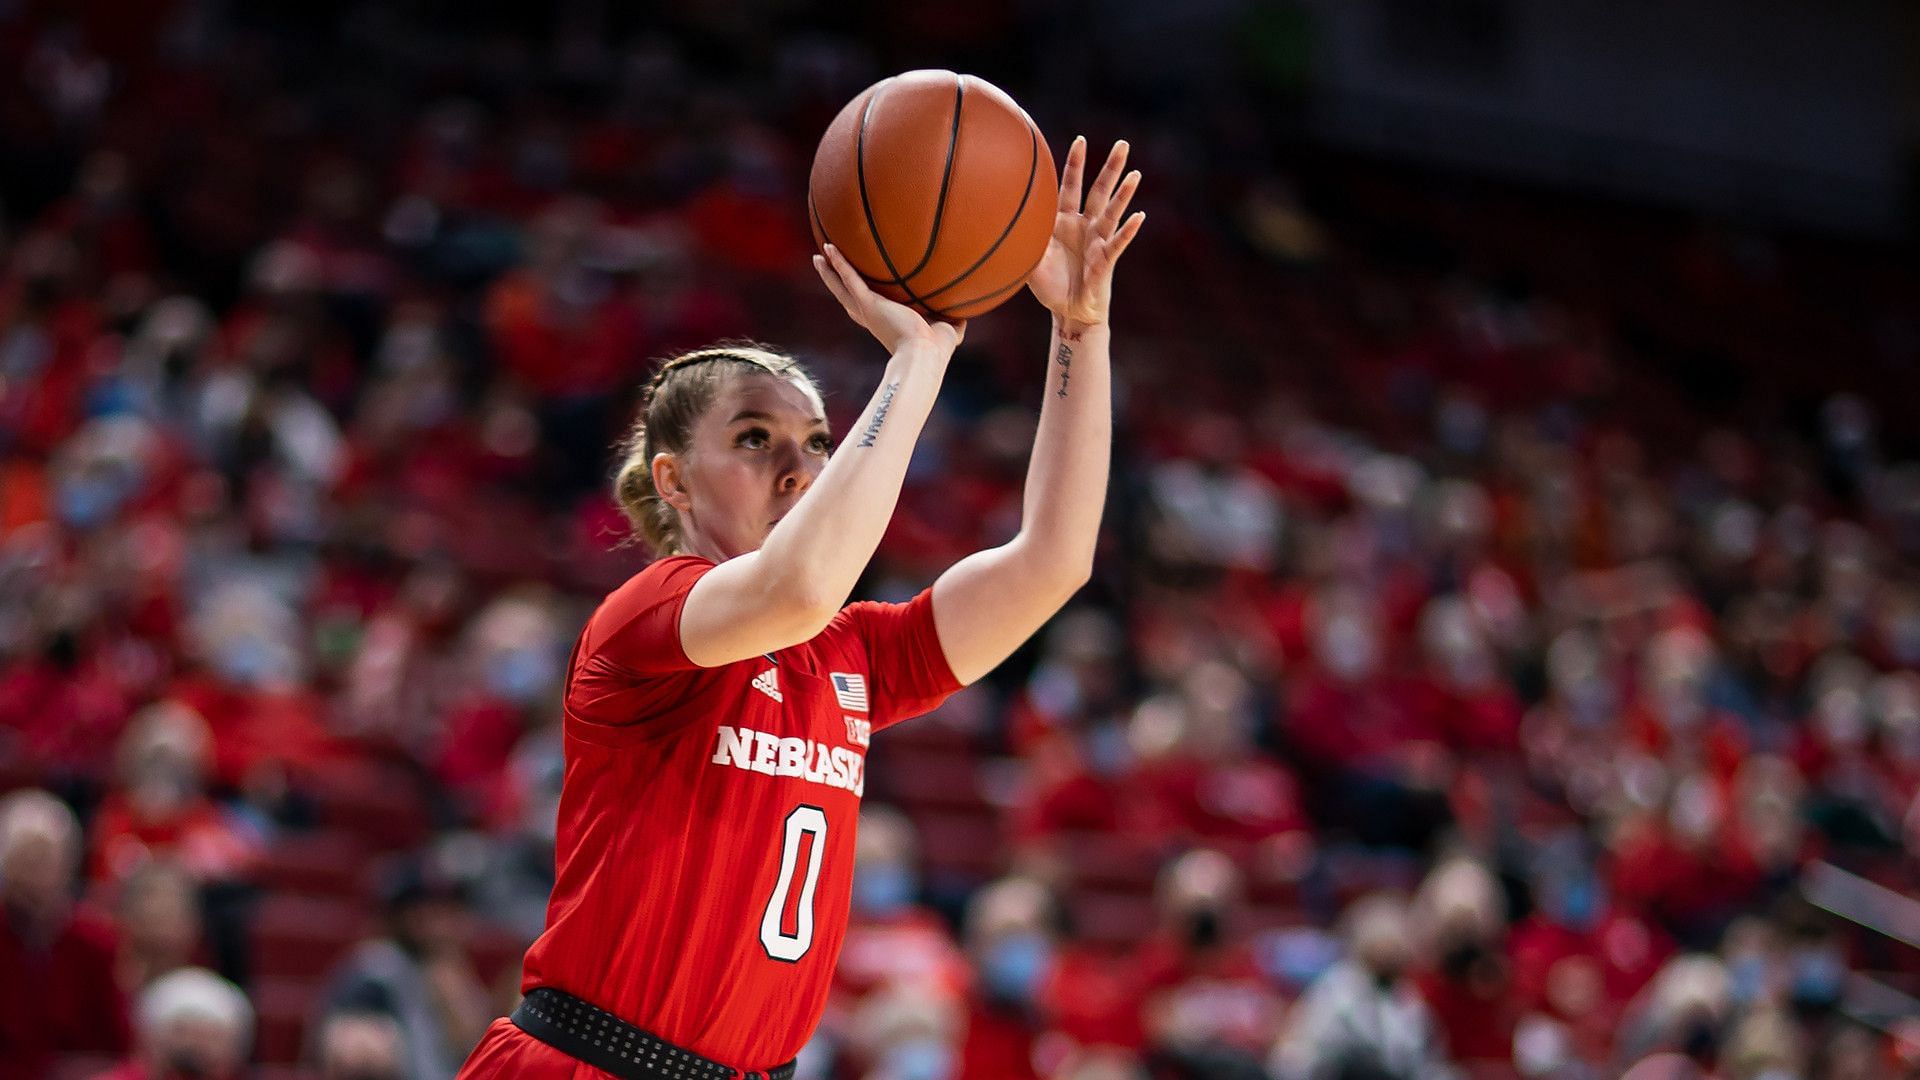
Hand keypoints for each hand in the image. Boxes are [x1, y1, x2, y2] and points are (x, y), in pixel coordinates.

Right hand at [813, 244, 965, 354]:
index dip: (861, 299)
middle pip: (846, 298)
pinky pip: (849, 278)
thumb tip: (965, 309)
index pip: (869, 310)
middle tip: (825, 268)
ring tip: (818, 257)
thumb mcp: (949, 329)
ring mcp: (867, 311)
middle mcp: (872, 318)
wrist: (925, 355)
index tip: (858, 291)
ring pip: (841, 288)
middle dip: (835, 283)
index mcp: (885, 324)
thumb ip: (953, 319)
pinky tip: (829, 247)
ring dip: (829, 272)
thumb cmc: (937, 349)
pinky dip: (839, 263)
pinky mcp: (868, 304)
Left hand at [1026, 136, 1145, 331]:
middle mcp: (1084, 226)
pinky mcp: (1105, 260)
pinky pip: (1117, 242)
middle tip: (1123, 143)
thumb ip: (1020, 240)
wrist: (1067, 312)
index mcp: (1064, 220)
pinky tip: (1139, 216)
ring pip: (1111, 212)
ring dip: (1123, 194)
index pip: (1071, 186)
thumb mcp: (1028, 260)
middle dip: (1110, 167)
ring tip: (1134, 173)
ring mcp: (1097, 241)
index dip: (1076, 164)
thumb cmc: (1048, 285)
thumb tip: (996, 222)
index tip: (1081, 140)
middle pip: (1099, 191)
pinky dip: (1127, 230)